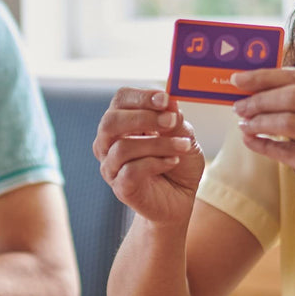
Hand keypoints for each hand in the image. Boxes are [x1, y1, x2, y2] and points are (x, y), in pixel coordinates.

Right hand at [93, 88, 204, 224]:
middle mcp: (110, 142)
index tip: (165, 99)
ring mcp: (112, 166)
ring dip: (158, 144)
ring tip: (183, 146)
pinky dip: (156, 163)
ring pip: (123, 148)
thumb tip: (170, 103)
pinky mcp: (121, 187)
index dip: (141, 96)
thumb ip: (175, 121)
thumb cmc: (179, 164)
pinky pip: (131, 171)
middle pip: (110, 122)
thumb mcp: (184, 137)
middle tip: (171, 121)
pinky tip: (173, 162)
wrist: (180, 199)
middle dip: (143, 118)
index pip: (121, 100)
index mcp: (123, 122)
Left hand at [230, 66, 294, 231]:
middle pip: (294, 95)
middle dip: (259, 98)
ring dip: (259, 122)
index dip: (266, 75)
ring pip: (289, 121)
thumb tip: (268, 87)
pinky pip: (288, 153)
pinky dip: (264, 146)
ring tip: (244, 125)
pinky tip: (252, 142)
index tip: (240, 78)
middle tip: (239, 106)